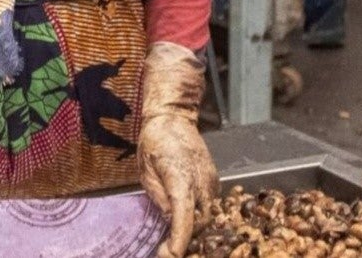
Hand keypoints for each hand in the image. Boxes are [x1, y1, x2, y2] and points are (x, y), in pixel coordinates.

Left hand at [139, 43, 218, 257]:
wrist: (174, 117)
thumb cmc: (154, 141)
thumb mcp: (146, 171)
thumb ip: (159, 196)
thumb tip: (169, 218)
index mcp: (181, 177)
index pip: (184, 216)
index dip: (180, 239)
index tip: (171, 254)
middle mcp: (201, 181)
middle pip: (200, 221)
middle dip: (186, 238)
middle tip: (166, 249)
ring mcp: (211, 180)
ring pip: (207, 215)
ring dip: (194, 227)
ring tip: (175, 236)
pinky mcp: (214, 180)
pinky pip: (210, 204)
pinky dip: (199, 214)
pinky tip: (185, 217)